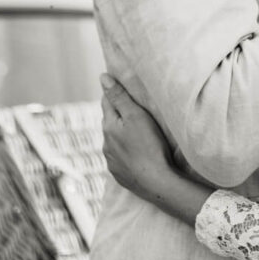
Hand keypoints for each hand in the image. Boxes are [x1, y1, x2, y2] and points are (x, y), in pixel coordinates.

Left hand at [100, 74, 173, 202]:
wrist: (155, 182)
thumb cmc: (149, 145)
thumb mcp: (136, 115)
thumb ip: (119, 96)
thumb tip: (102, 77)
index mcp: (109, 126)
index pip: (107, 102)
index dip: (114, 93)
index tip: (123, 88)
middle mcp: (106, 143)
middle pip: (110, 121)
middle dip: (119, 113)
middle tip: (134, 108)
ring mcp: (112, 160)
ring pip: (114, 140)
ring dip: (122, 133)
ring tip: (138, 131)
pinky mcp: (119, 173)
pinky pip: (120, 157)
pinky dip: (126, 151)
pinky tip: (137, 152)